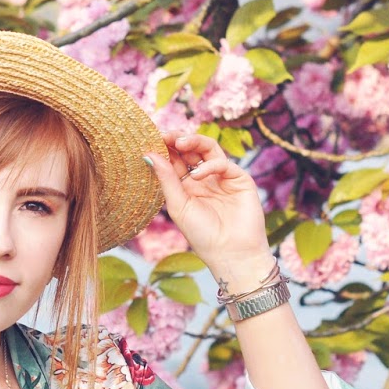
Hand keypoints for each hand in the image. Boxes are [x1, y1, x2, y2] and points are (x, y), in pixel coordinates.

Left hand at [145, 131, 276, 281]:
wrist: (231, 253)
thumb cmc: (202, 235)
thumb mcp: (178, 206)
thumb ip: (166, 179)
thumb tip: (148, 154)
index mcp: (187, 185)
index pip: (175, 159)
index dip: (165, 148)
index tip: (151, 138)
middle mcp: (204, 178)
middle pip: (191, 150)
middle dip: (177, 140)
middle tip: (164, 135)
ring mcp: (222, 177)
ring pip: (208, 149)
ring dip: (193, 141)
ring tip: (179, 142)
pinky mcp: (240, 179)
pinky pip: (223, 163)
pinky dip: (209, 165)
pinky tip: (197, 176)